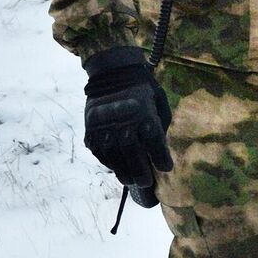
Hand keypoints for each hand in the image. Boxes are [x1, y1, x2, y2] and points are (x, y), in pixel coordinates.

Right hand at [81, 47, 173, 207]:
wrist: (112, 74)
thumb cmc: (143, 90)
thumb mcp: (158, 103)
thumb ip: (160, 124)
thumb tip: (158, 149)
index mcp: (144, 114)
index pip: (154, 143)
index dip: (160, 158)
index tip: (166, 168)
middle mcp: (123, 122)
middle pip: (132, 153)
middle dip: (141, 171)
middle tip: (146, 184)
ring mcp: (104, 127)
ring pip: (113, 156)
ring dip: (123, 171)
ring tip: (131, 181)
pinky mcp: (91, 130)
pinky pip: (99, 152)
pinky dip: (109, 162)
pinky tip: (117, 169)